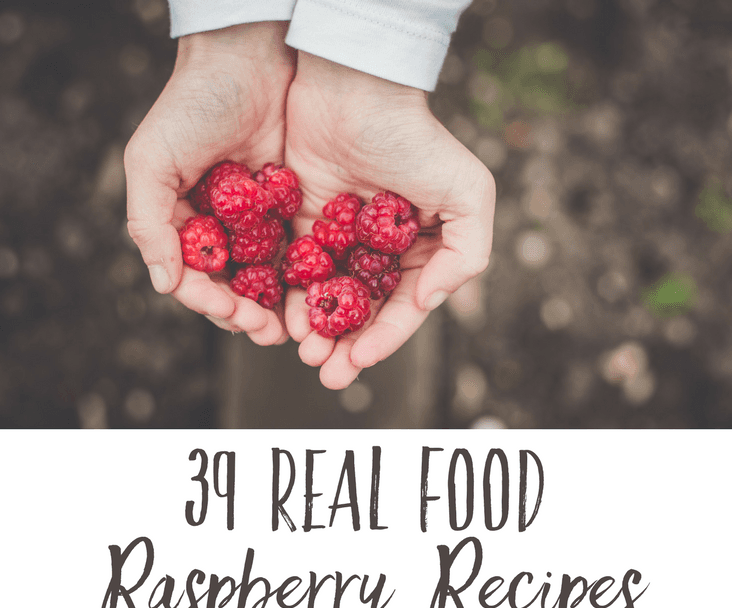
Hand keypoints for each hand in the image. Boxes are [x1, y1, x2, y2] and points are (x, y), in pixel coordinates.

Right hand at [124, 23, 294, 343]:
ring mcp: (256, 225)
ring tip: (293, 330)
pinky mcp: (292, 213)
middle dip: (247, 317)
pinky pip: (298, 256)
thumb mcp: (152, 159)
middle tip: (268, 333)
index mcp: (181, 225)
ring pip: (266, 282)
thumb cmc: (192, 104)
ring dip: (277, 311)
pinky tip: (319, 297)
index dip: (210, 302)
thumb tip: (163, 284)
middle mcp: (218, 231)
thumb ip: (148, 222)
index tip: (232, 312)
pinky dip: (305, 281)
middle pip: (231, 290)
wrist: (249, 57)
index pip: (192, 280)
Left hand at [283, 53, 496, 387]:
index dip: (383, 340)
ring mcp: (340, 241)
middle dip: (344, 349)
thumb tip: (426, 303)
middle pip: (361, 316)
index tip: (359, 361)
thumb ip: (467, 255)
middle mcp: (379, 254)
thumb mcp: (468, 192)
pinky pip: (295, 274)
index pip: (401, 310)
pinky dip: (290, 300)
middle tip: (327, 374)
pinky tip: (285, 320)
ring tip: (306, 353)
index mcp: (419, 252)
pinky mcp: (302, 226)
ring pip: (326, 302)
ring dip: (316, 333)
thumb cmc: (415, 137)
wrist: (353, 87)